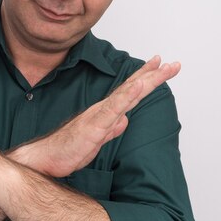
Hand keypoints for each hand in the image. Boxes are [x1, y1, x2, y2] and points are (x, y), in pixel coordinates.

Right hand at [16, 56, 180, 176]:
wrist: (47, 158)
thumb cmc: (68, 149)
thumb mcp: (97, 140)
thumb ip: (112, 129)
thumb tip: (125, 120)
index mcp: (105, 113)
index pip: (130, 92)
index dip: (146, 79)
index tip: (160, 66)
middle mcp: (103, 109)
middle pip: (133, 88)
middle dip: (153, 75)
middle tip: (173, 63)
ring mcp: (99, 115)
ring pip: (126, 93)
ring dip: (145, 79)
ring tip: (160, 66)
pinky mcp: (95, 125)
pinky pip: (113, 108)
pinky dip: (127, 96)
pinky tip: (138, 86)